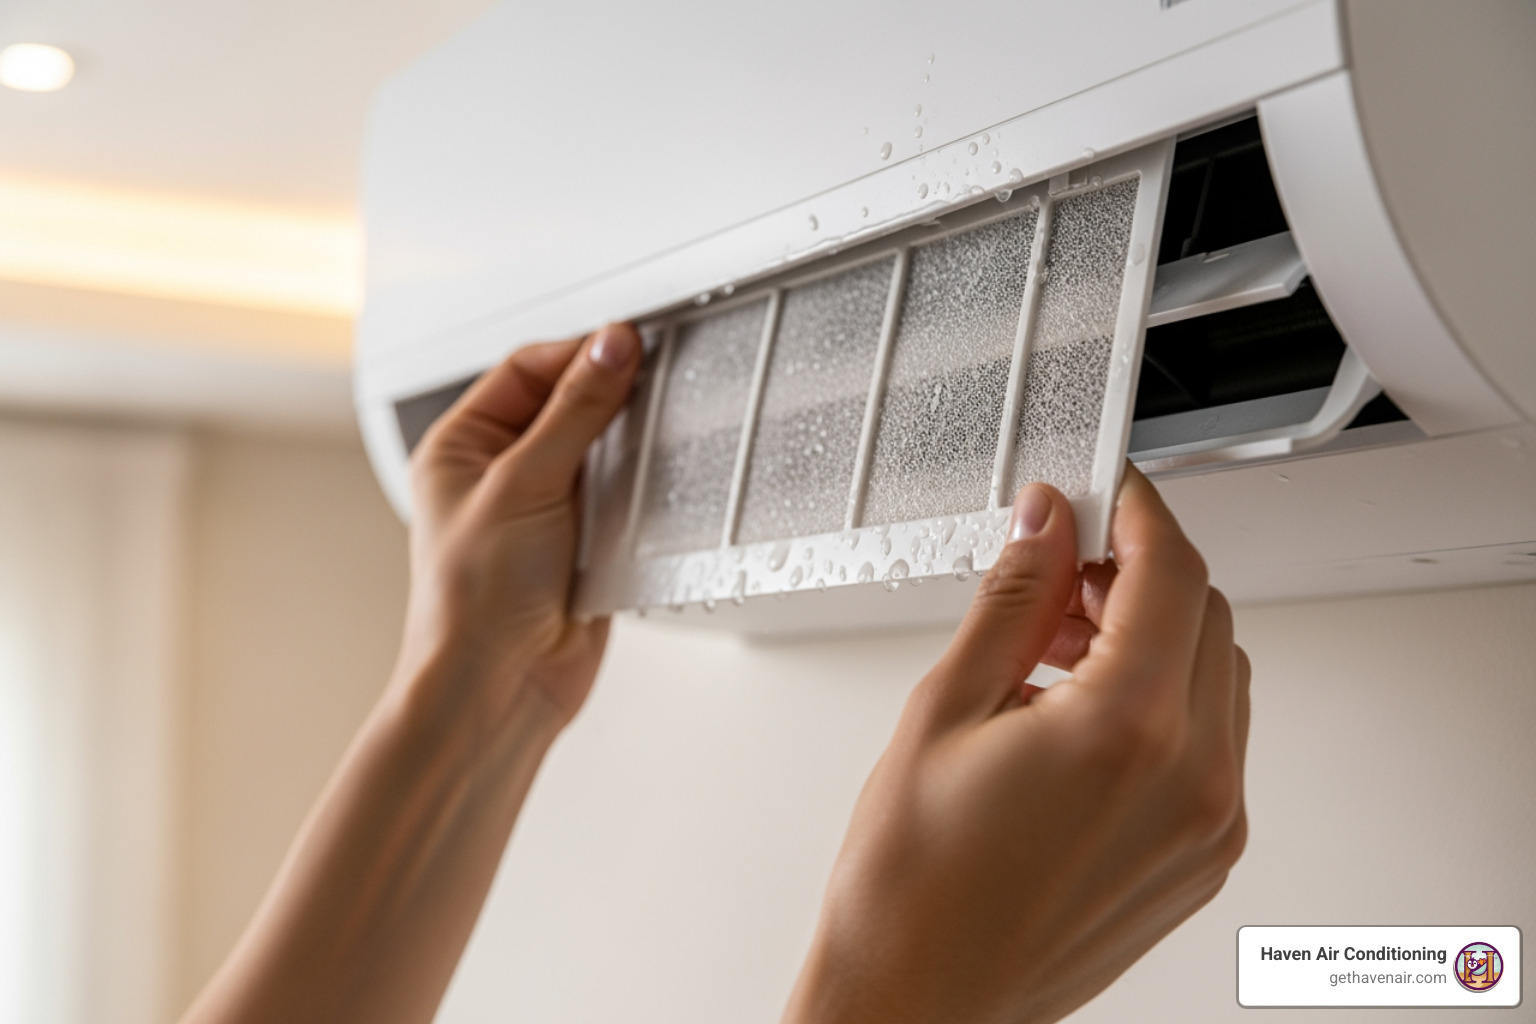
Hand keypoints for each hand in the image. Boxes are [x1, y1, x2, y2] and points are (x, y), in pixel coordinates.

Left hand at [182, 326, 642, 1023]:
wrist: (500, 687)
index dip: (578, 353)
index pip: (526, 371)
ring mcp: (546, 509)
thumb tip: (609, 349)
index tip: (629, 345)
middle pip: (569, 406)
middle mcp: (501, 474)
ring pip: (603, 451)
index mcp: (462, 447)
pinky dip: (644, 491)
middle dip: (610, 396)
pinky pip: (625, 499)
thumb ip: (575, 412)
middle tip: (654, 381)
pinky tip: (658, 484)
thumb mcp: (524, 482)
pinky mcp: (586, 544)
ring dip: (630, 445)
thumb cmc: (473, 600)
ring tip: (656, 434)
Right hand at [784, 467, 1249, 1023]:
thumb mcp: (945, 708)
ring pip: (1216, 679)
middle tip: (1064, 568)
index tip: (1106, 492)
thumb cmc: (911, 884)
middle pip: (1206, 618)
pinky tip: (1080, 708)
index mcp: (1126, 731)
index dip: (1139, 513)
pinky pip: (1213, 745)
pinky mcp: (1198, 861)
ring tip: (1059, 643)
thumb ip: (1014, 599)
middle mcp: (1191, 782)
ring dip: (1155, 636)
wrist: (916, 997)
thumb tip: (1046, 524)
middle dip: (1141, 573)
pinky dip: (1164, 702)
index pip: (1171, 573)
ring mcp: (1205, 829)